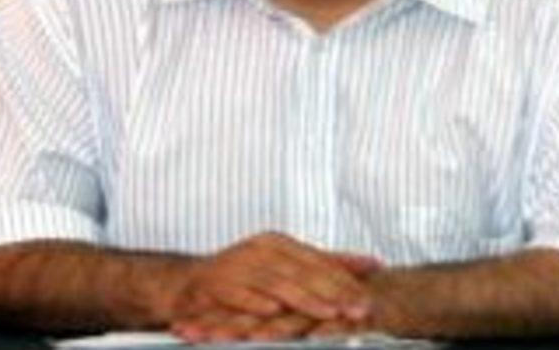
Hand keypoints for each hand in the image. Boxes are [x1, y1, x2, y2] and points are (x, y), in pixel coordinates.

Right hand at [170, 232, 379, 340]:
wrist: (186, 284)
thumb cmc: (241, 277)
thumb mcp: (285, 266)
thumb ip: (326, 264)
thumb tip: (372, 263)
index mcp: (279, 245)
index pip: (320, 262)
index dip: (346, 281)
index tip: (370, 298)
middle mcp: (260, 250)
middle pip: (303, 272)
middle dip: (333, 293)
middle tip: (357, 309)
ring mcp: (237, 265)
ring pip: (276, 283)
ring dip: (303, 299)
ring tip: (328, 312)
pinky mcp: (214, 283)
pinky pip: (238, 293)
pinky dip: (256, 302)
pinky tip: (274, 311)